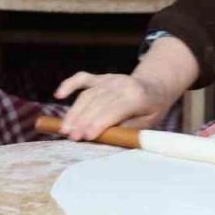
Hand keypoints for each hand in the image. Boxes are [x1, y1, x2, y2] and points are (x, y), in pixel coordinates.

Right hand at [53, 73, 178, 139]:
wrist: (155, 86)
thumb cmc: (151, 109)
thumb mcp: (148, 122)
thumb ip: (128, 128)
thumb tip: (107, 136)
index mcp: (137, 96)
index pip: (114, 110)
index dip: (98, 123)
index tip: (85, 136)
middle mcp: (122, 84)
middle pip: (97, 102)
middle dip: (83, 120)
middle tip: (71, 137)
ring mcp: (110, 79)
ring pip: (87, 95)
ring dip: (74, 112)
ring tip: (64, 128)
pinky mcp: (101, 78)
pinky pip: (82, 79)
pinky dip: (69, 85)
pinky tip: (59, 95)